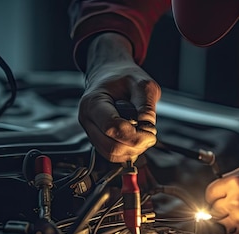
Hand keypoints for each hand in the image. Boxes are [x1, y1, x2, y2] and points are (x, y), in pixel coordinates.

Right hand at [79, 33, 158, 162]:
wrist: (110, 74)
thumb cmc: (123, 77)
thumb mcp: (142, 83)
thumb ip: (146, 105)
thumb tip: (148, 129)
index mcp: (94, 102)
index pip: (112, 128)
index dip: (135, 136)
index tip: (151, 133)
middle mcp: (88, 119)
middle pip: (111, 147)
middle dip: (135, 145)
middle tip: (150, 135)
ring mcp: (91, 131)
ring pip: (111, 155)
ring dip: (132, 150)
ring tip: (143, 134)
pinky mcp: (97, 139)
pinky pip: (112, 154)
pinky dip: (127, 151)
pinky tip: (136, 138)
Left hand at [205, 162, 238, 233]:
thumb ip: (232, 175)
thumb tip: (219, 182)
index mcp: (236, 183)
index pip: (209, 192)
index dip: (214, 194)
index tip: (218, 196)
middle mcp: (235, 202)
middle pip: (212, 208)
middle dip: (219, 206)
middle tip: (231, 204)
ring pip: (218, 223)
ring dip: (224, 219)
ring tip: (238, 213)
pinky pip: (230, 232)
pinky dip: (234, 227)